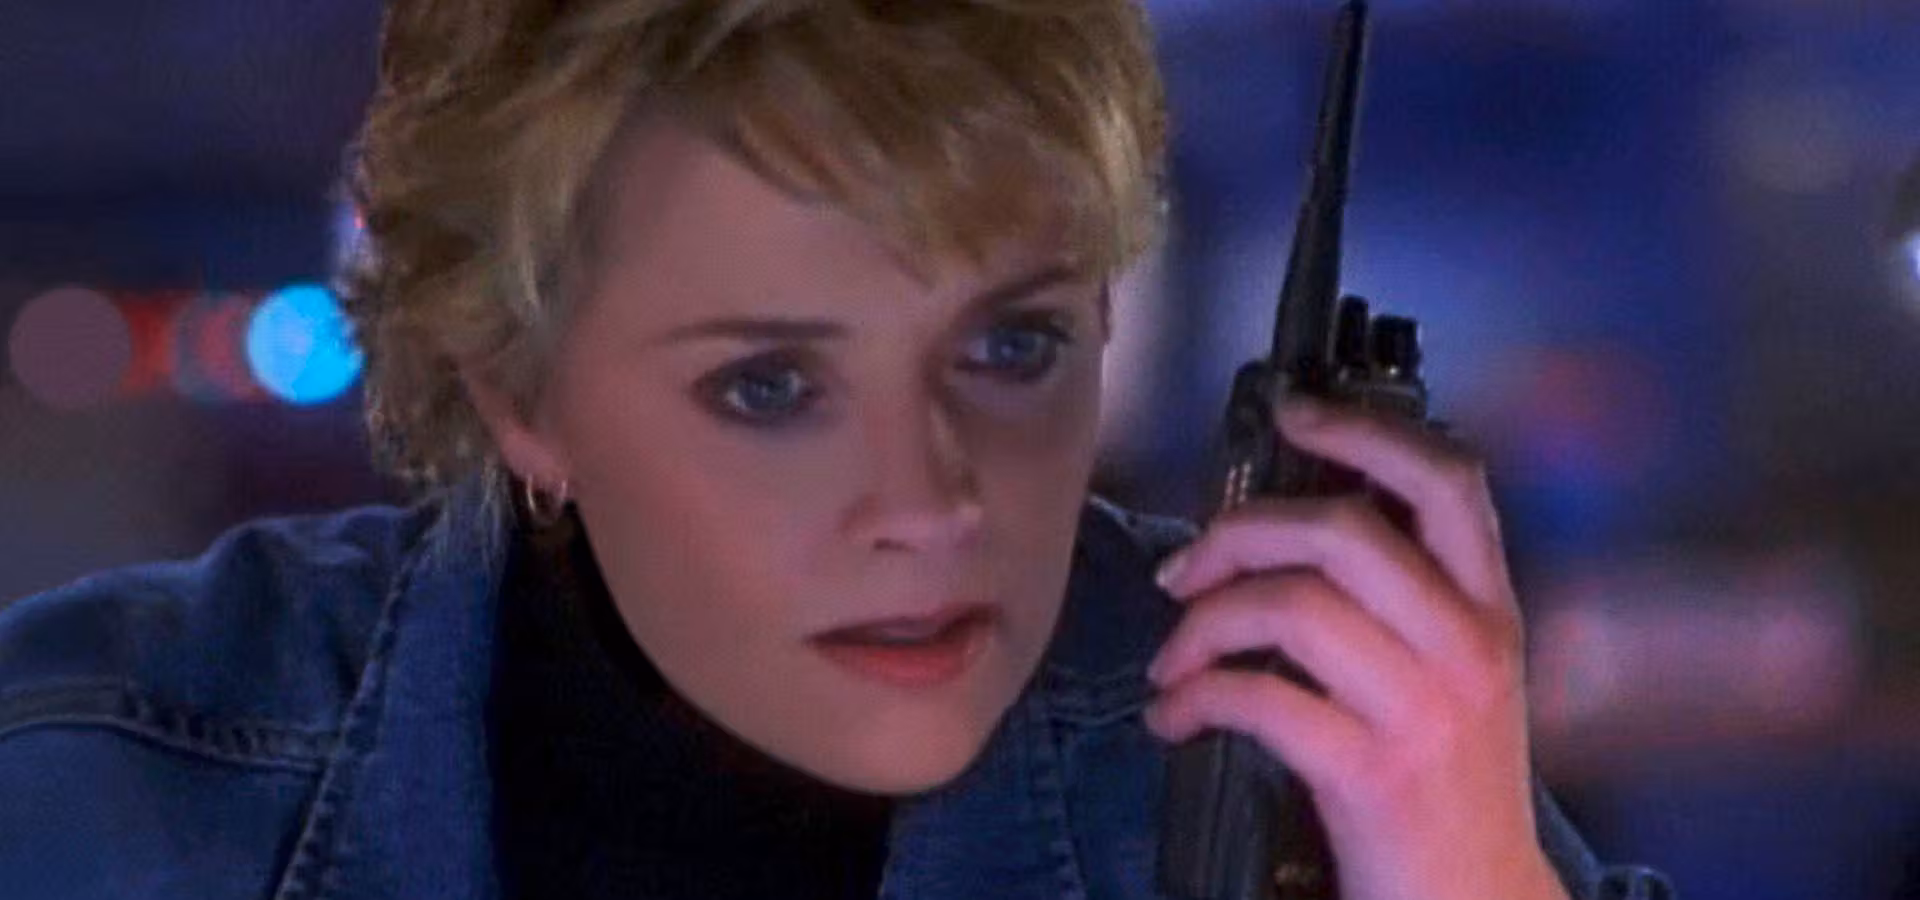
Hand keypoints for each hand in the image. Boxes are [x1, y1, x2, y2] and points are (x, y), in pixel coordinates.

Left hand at [1142, 396, 1569, 899]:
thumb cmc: (1446, 784)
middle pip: (1344, 532)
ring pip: (1293, 608)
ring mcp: (1425, 709)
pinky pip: (1259, 699)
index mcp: (1491, 610)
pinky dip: (1194, 699)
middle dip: (1239, 533)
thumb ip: (1401, 600)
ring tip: (1171, 660)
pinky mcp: (1372, 774)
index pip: (1448, 482)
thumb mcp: (1453, 676)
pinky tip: (1173, 718)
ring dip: (1202, 625)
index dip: (1366, 433)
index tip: (1294, 413)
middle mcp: (1468, 647)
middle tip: (1183, 569)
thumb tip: (1285, 531)